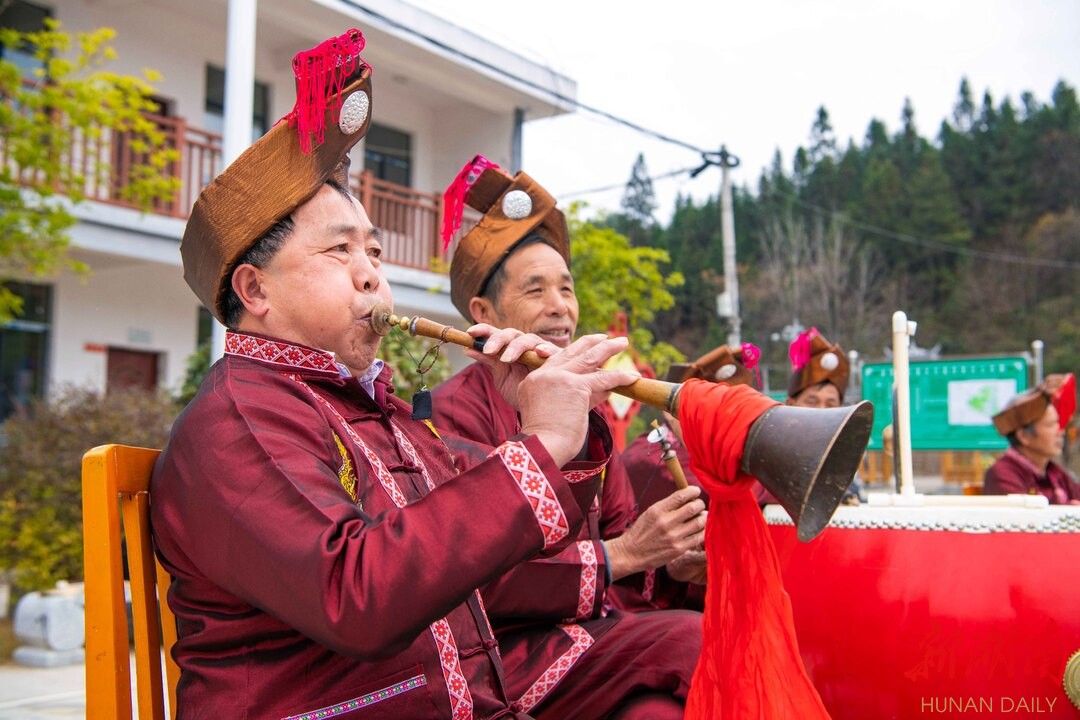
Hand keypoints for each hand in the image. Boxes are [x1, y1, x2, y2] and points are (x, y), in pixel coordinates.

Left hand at [463, 324, 560, 410]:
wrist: (541, 408)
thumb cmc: (522, 390)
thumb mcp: (502, 378)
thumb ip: (490, 362)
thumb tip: (468, 349)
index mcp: (509, 347)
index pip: (495, 333)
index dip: (483, 330)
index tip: (469, 333)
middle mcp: (524, 345)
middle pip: (511, 334)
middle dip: (498, 340)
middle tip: (488, 350)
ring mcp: (540, 350)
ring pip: (529, 340)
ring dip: (516, 347)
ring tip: (507, 358)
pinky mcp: (556, 359)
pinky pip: (551, 351)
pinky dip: (546, 350)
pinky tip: (540, 352)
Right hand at [470, 332, 638, 466]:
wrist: (542, 446)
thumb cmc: (548, 438)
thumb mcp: (560, 411)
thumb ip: (581, 397)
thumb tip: (606, 390)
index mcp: (534, 380)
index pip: (560, 363)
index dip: (577, 355)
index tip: (590, 349)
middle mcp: (545, 375)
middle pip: (572, 353)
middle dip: (591, 343)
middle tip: (606, 337)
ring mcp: (560, 378)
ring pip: (589, 359)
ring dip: (608, 348)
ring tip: (623, 342)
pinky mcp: (576, 387)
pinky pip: (603, 379)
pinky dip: (620, 377)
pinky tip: (633, 376)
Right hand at [604, 486, 705, 580]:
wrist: (631, 553)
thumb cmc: (642, 531)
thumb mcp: (650, 512)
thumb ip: (668, 505)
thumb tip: (688, 497)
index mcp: (657, 510)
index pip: (681, 496)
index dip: (693, 491)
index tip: (696, 491)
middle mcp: (666, 522)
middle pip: (693, 508)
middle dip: (700, 504)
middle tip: (699, 505)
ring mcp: (673, 536)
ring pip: (699, 522)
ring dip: (704, 517)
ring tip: (701, 517)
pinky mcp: (679, 549)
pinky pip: (698, 537)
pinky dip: (702, 531)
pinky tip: (699, 530)